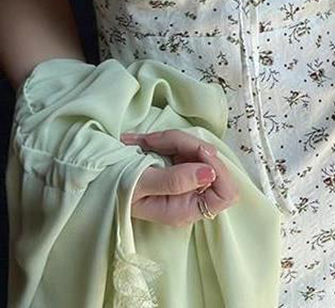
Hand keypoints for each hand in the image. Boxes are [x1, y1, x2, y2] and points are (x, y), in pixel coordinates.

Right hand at [120, 129, 239, 227]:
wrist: (94, 180)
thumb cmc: (113, 188)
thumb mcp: (140, 185)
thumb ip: (176, 180)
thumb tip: (210, 172)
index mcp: (185, 209)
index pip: (226, 194)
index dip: (219, 170)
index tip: (198, 152)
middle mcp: (191, 197)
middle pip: (215, 166)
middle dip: (192, 147)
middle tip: (161, 141)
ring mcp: (187, 181)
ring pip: (201, 151)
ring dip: (176, 140)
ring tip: (144, 141)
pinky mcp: (180, 166)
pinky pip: (188, 146)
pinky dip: (170, 139)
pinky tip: (145, 141)